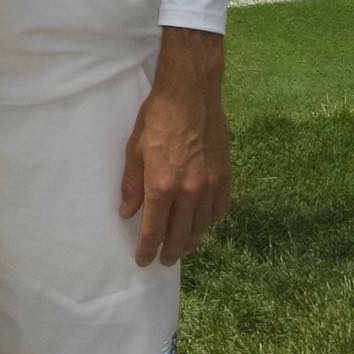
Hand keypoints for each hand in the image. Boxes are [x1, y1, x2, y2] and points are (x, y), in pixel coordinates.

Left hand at [119, 27, 229, 266]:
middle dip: (170, 252)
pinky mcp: (225, 176)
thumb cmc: (158, 117)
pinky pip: (220, 210)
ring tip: (183, 246)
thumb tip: (127, 212)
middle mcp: (189, 191)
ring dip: (191, 241)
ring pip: (202, 227)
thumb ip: (132, 184)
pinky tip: (203, 223)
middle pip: (180, 235)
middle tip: (164, 260)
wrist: (191, 93)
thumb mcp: (135, 149)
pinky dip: (210, 221)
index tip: (143, 260)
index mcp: (162, 186)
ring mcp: (210, 185)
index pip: (153, 230)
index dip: (147, 249)